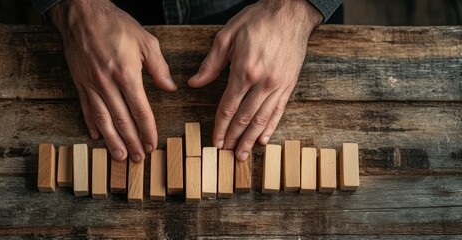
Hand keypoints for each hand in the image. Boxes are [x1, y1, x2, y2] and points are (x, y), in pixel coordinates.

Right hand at [50, 0, 176, 161]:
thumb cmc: (116, 24)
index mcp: (126, 74)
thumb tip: (170, 88)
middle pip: (121, 120)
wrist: (83, 13)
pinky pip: (86, 108)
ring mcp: (91, 84)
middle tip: (138, 158)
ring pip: (103, 119)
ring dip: (112, 140)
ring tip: (119, 156)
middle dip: (131, 142)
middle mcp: (107, 83)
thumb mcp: (146, 41)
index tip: (152, 144)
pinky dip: (91, 124)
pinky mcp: (79, 82)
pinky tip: (96, 136)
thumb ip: (159, 68)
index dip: (147, 130)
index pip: (139, 110)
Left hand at [188, 0, 321, 160]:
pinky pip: (279, 111)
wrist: (290, 12)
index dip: (220, 127)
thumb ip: (211, 64)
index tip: (215, 140)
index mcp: (244, 72)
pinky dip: (270, 127)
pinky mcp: (289, 84)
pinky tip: (263, 139)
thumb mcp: (227, 37)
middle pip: (244, 118)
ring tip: (243, 155)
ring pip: (262, 119)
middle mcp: (263, 83)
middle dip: (234, 138)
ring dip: (251, 139)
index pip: (228, 107)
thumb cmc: (257, 20)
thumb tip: (194, 83)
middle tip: (226, 153)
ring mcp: (278, 85)